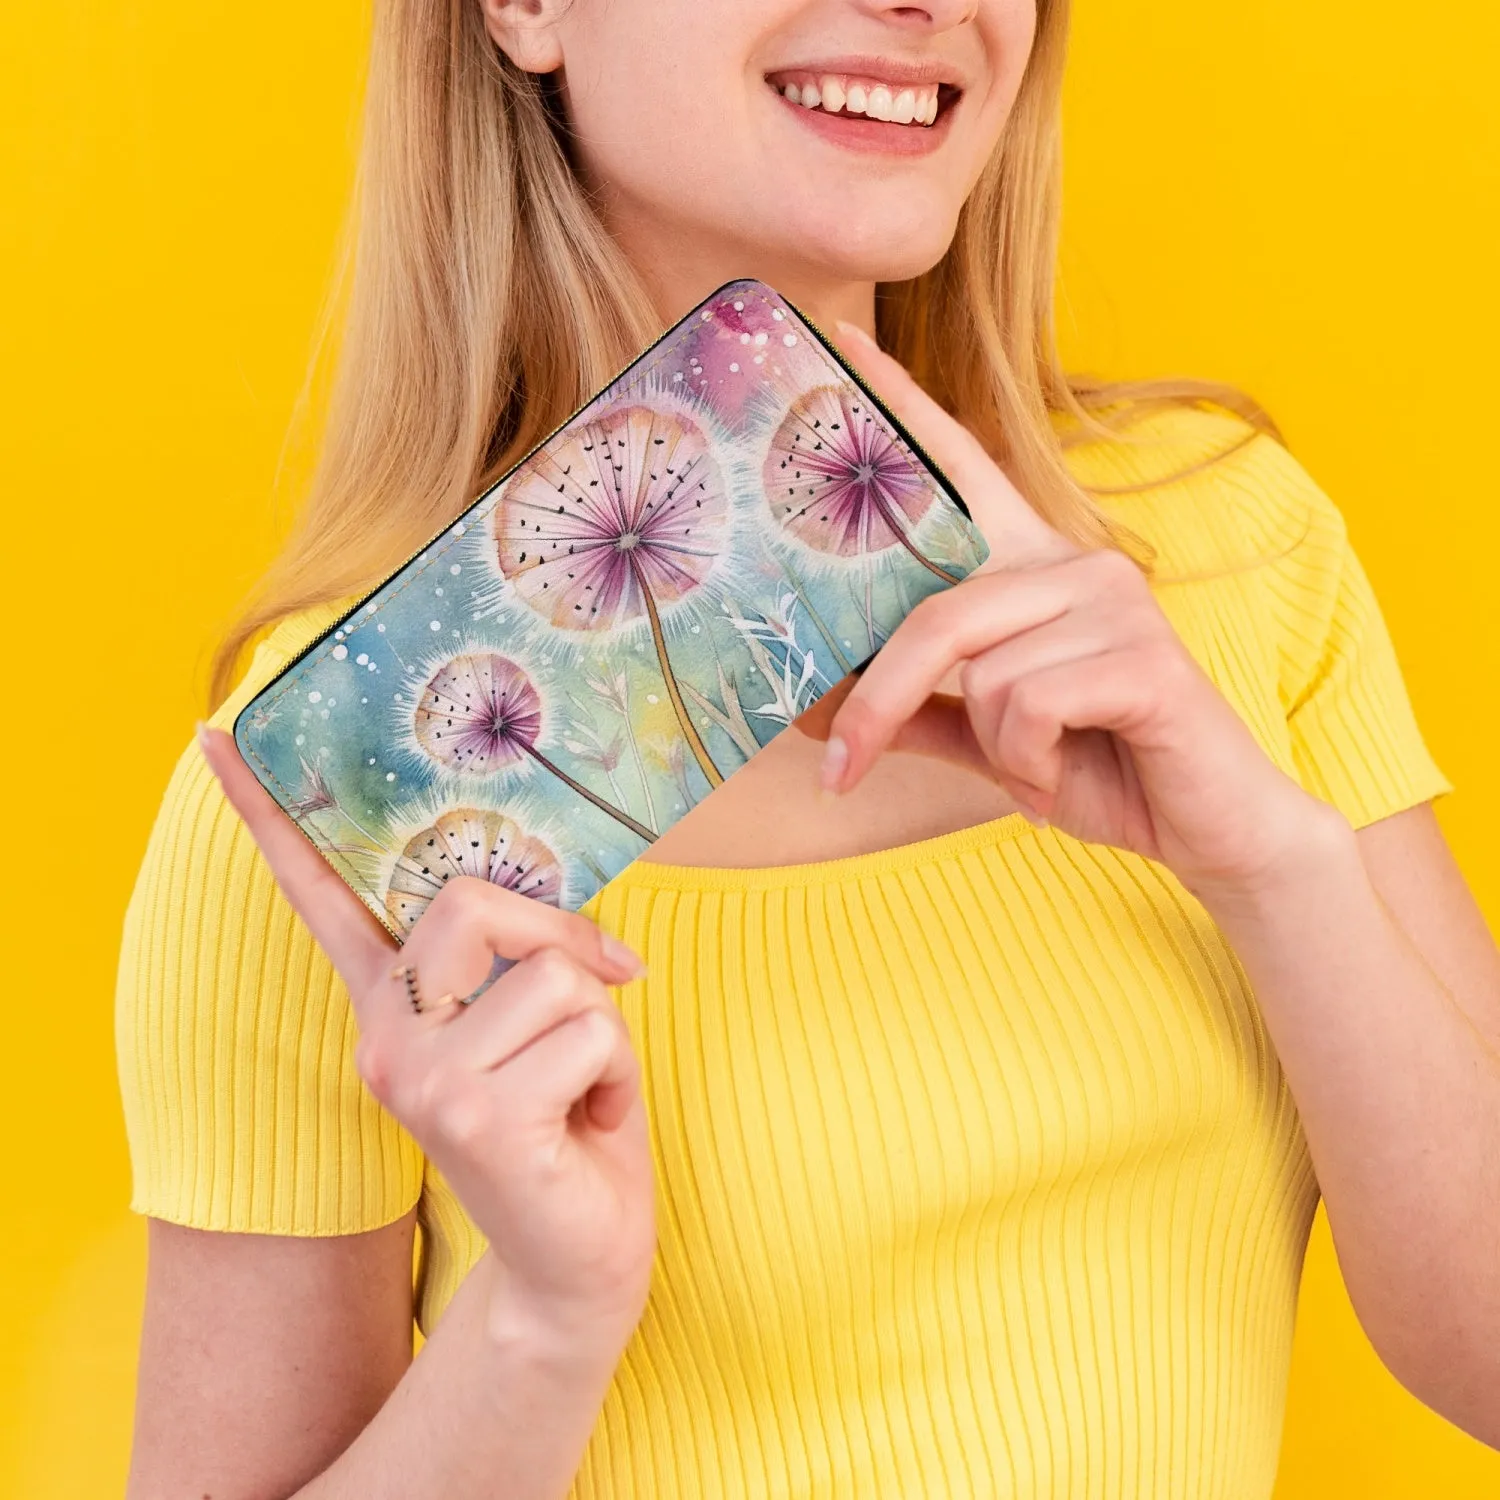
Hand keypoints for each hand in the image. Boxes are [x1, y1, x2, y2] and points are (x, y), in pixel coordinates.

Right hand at [197, 724, 655, 1349]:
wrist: (576, 1259)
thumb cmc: (571, 1124)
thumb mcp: (551, 1022)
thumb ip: (534, 962)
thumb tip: (594, 943)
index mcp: (395, 1002)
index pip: (323, 897)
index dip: (270, 815)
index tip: (216, 737)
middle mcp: (386, 1036)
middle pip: (478, 902)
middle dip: (566, 940)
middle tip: (604, 991)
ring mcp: (419, 1078)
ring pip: (554, 972)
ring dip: (603, 1029)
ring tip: (578, 1091)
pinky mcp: (472, 1117)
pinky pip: (590, 1030)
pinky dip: (619, 1075)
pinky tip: (585, 1126)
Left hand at [821, 320, 1342, 898]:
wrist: (1208, 827)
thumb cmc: (1100, 767)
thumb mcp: (992, 738)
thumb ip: (921, 712)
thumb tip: (816, 712)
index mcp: (1037, 569)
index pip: (964, 470)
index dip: (904, 407)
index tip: (843, 341)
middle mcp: (1077, 562)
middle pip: (936, 613)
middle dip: (879, 704)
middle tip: (841, 768)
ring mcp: (1114, 601)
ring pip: (982, 673)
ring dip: (997, 747)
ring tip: (1041, 765)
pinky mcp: (1144, 654)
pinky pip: (1027, 704)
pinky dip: (1029, 761)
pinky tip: (1065, 773)